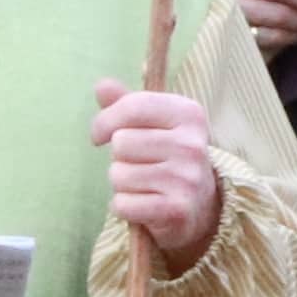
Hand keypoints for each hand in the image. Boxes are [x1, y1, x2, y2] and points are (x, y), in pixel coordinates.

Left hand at [97, 77, 220, 266]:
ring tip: (144, 185)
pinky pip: (122, 204)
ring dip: (121, 184)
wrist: (198, 207)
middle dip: (119, 157)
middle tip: (140, 165)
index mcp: (189, 114)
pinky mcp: (176, 210)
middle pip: (121, 143)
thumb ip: (126, 103)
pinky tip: (143, 205)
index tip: (99, 135)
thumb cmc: (166, 157)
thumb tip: (102, 85)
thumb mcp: (153, 124)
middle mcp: (192, 144)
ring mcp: (186, 178)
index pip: (133, 106)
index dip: (104, 121)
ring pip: (118, 175)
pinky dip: (124, 207)